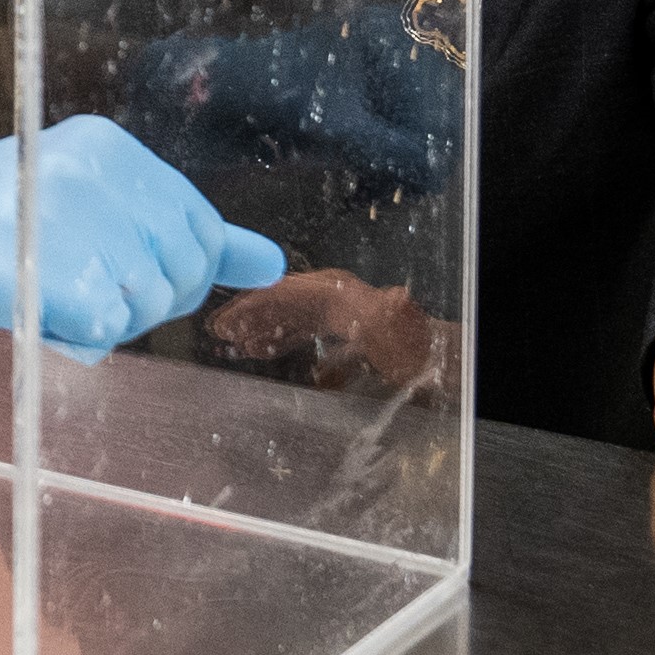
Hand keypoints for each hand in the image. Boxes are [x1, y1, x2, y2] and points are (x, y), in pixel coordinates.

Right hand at [0, 115, 285, 350]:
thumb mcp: (84, 216)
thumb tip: (270, 262)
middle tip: (70, 291)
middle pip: (178, 273)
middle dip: (135, 304)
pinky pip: (95, 324)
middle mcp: (89, 167)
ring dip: (97, 324)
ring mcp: (53, 211)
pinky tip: (31, 316)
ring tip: (38, 295)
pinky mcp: (17, 262)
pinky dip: (69, 336)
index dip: (168, 276)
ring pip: (140, 306)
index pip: (199, 230)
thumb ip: (173, 235)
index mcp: (107, 147)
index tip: (112, 276)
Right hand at [206, 267, 453, 395]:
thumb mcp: (408, 337)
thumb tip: (396, 296)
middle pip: (280, 300)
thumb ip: (398, 316)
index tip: (228, 319)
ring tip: (231, 342)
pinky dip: (276, 338)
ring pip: (287, 314)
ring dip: (259, 326)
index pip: (287, 291)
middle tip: (217, 330)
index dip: (254, 304)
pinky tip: (260, 352)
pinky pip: (299, 328)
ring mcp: (334, 312)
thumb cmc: (419, 354)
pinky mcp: (339, 329)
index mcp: (340, 294)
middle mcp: (333, 297)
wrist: (438, 364)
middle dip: (248, 314)